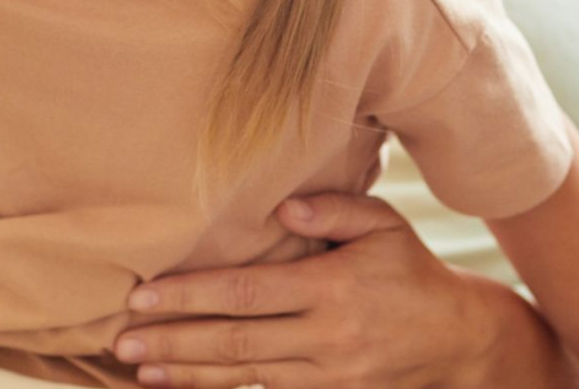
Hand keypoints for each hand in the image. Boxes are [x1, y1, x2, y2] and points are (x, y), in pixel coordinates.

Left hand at [114, 193, 512, 388]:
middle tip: (121, 339)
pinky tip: (186, 386)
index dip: (191, 296)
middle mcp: (326, 336)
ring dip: (188, 373)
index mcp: (333, 287)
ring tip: (138, 369)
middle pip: (236, 340)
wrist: (457, 340)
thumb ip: (334, 208)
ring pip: (244, 375)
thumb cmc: (410, 270)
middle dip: (174, 341)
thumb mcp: (384, 225)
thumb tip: (281, 208)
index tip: (144, 296)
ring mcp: (327, 374)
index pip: (247, 292)